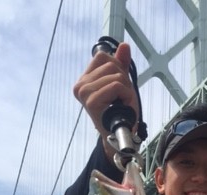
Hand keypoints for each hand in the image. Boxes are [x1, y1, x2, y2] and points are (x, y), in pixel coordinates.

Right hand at [73, 42, 138, 160]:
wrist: (120, 136)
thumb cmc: (120, 111)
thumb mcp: (121, 83)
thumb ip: (121, 64)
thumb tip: (124, 45)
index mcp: (84, 80)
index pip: (102, 56)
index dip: (117, 67)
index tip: (117, 87)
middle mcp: (80, 85)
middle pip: (111, 64)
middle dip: (123, 80)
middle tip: (121, 98)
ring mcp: (84, 93)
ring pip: (116, 75)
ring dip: (126, 90)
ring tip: (121, 104)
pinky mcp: (91, 101)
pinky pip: (116, 85)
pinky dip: (126, 96)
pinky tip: (122, 107)